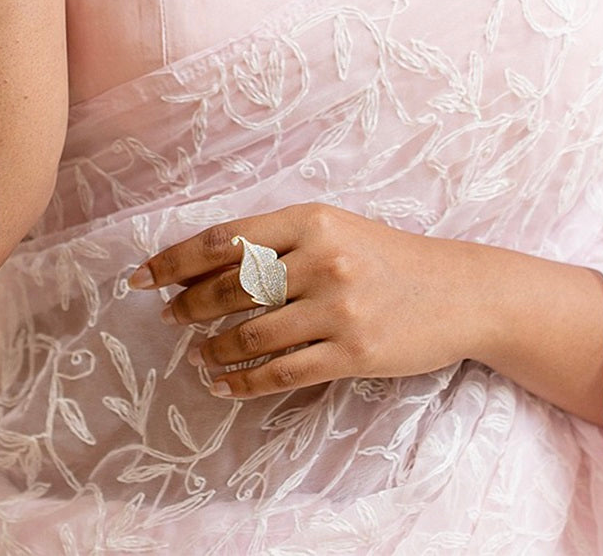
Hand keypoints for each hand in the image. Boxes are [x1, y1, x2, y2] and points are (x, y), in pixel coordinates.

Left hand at [127, 202, 493, 399]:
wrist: (460, 291)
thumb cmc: (389, 257)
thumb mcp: (337, 229)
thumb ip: (280, 241)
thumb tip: (208, 265)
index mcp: (312, 219)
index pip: (226, 239)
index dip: (175, 259)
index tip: (142, 275)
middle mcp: (322, 259)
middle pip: (231, 287)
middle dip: (188, 305)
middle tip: (168, 317)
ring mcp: (338, 309)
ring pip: (251, 335)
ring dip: (213, 348)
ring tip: (198, 355)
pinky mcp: (353, 353)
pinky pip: (281, 372)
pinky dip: (243, 382)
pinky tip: (223, 383)